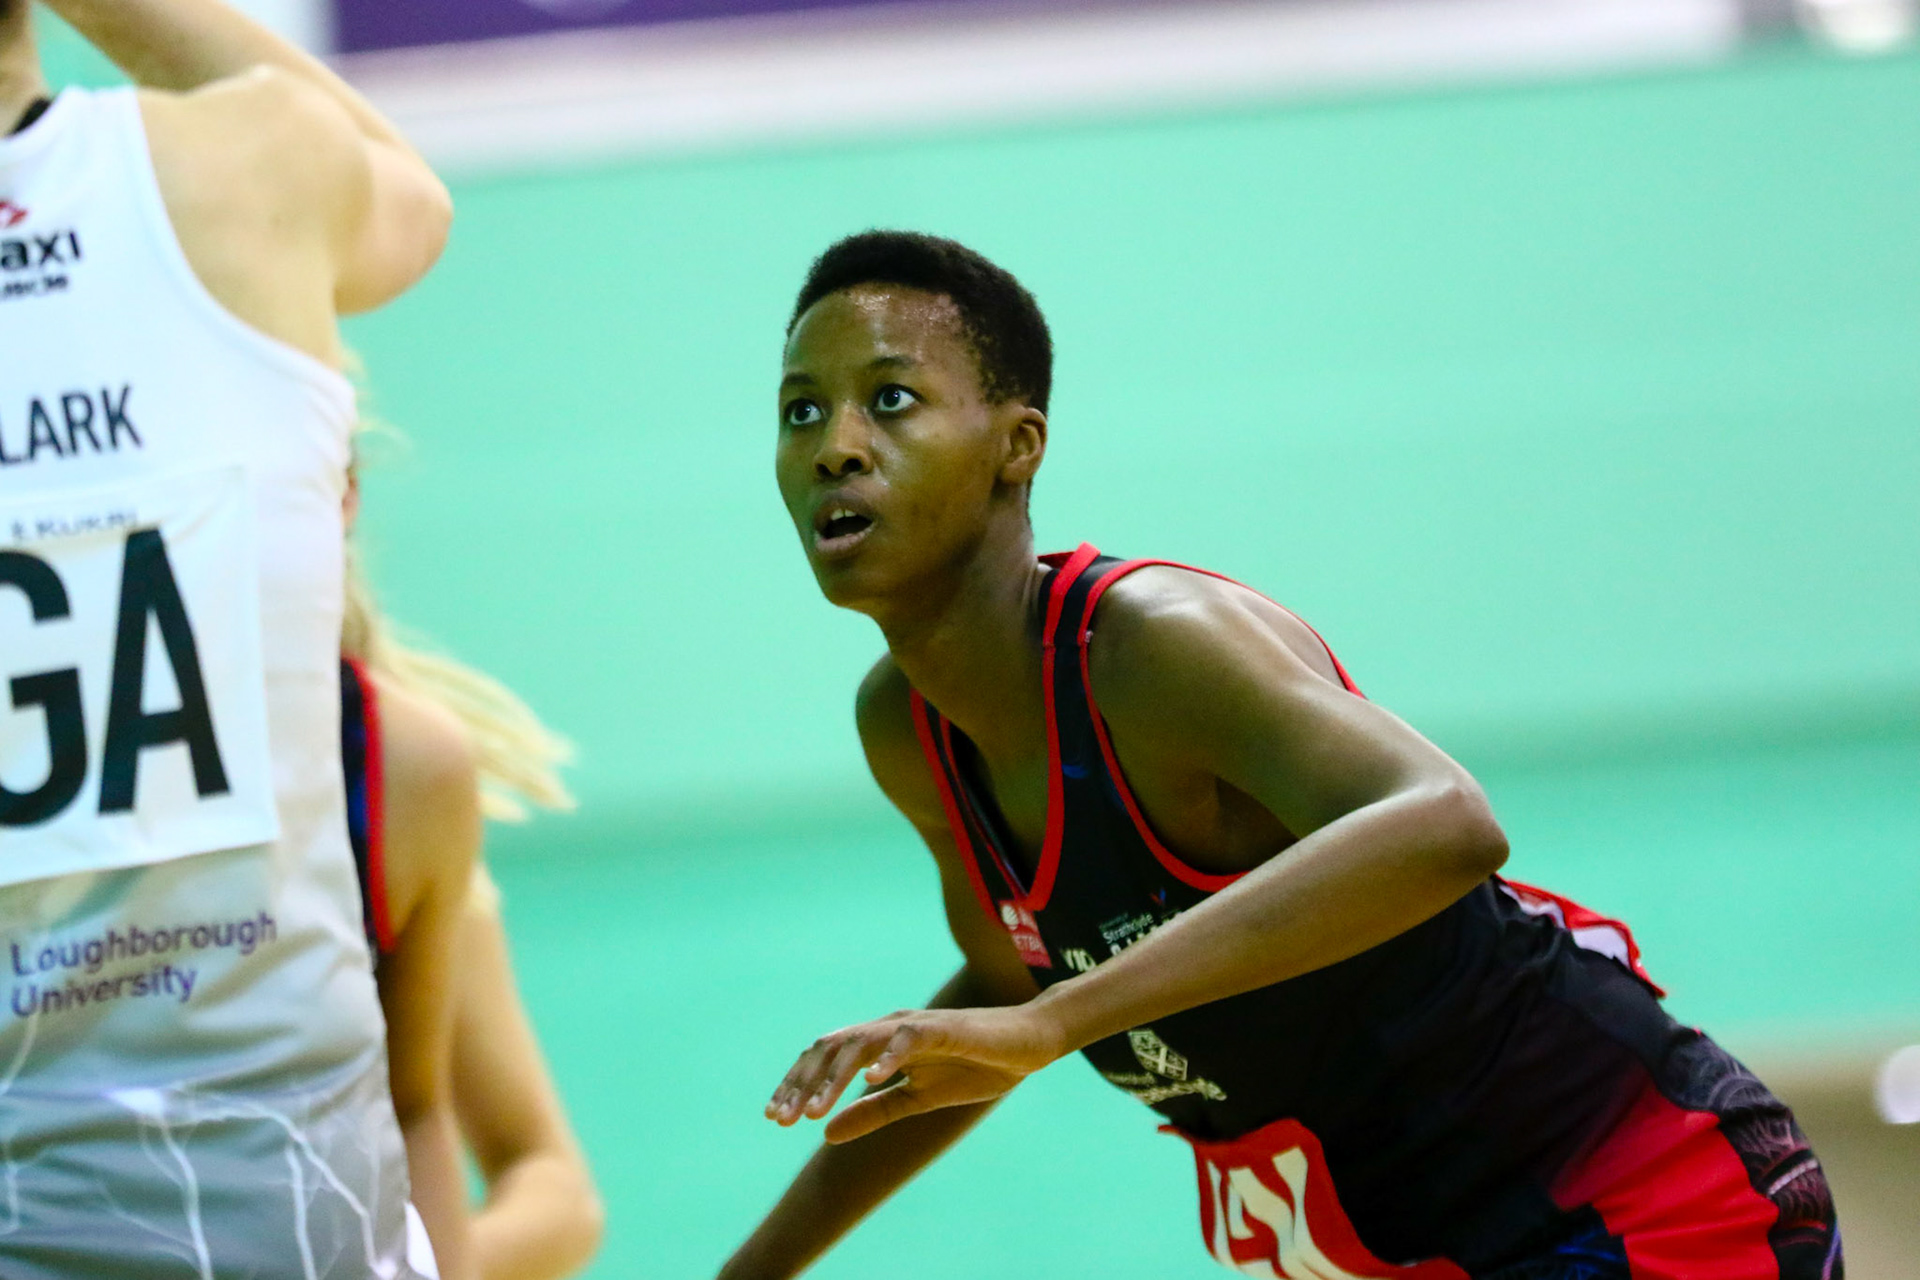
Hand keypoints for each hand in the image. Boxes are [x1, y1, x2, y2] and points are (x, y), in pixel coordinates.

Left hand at [765, 1003, 1064, 1142]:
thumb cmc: (973, 1068)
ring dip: (833, 1077)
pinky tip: (871, 1079)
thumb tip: (825, 1134)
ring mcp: (913, 1026)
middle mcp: (887, 1028)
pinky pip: (908, 1038)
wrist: (1025, 1047)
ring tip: (814, 1111)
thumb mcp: (916, 1100)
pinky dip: (887, 1056)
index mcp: (878, 1044)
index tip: (775, 1118)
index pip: (826, 1058)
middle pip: (831, 1047)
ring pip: (859, 1042)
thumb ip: (873, 1112)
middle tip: (782, 1121)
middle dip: (802, 1083)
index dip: (797, 1085)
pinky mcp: (943, 1028)